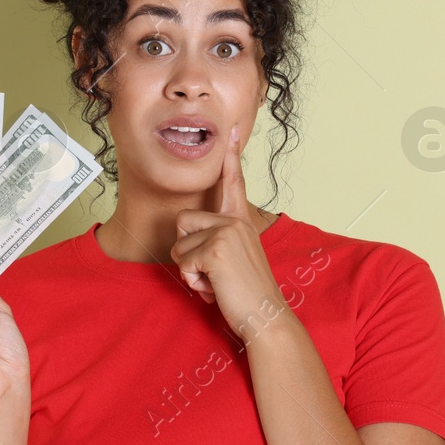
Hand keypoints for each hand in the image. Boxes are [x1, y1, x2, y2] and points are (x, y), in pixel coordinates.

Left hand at [170, 124, 288, 335]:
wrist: (266, 316)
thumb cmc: (247, 295)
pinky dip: (194, 283)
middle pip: (182, 222)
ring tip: (216, 282)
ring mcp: (226, 232)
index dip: (230, 157)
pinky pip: (183, 264)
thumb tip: (188, 246)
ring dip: (190, 271)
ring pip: (179, 246)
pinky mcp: (216, 249)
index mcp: (241, 222)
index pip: (233, 183)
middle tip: (213, 273)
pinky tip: (215, 289)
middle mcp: (235, 221)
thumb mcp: (235, 260)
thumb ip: (219, 244)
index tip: (231, 128)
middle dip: (187, 253)